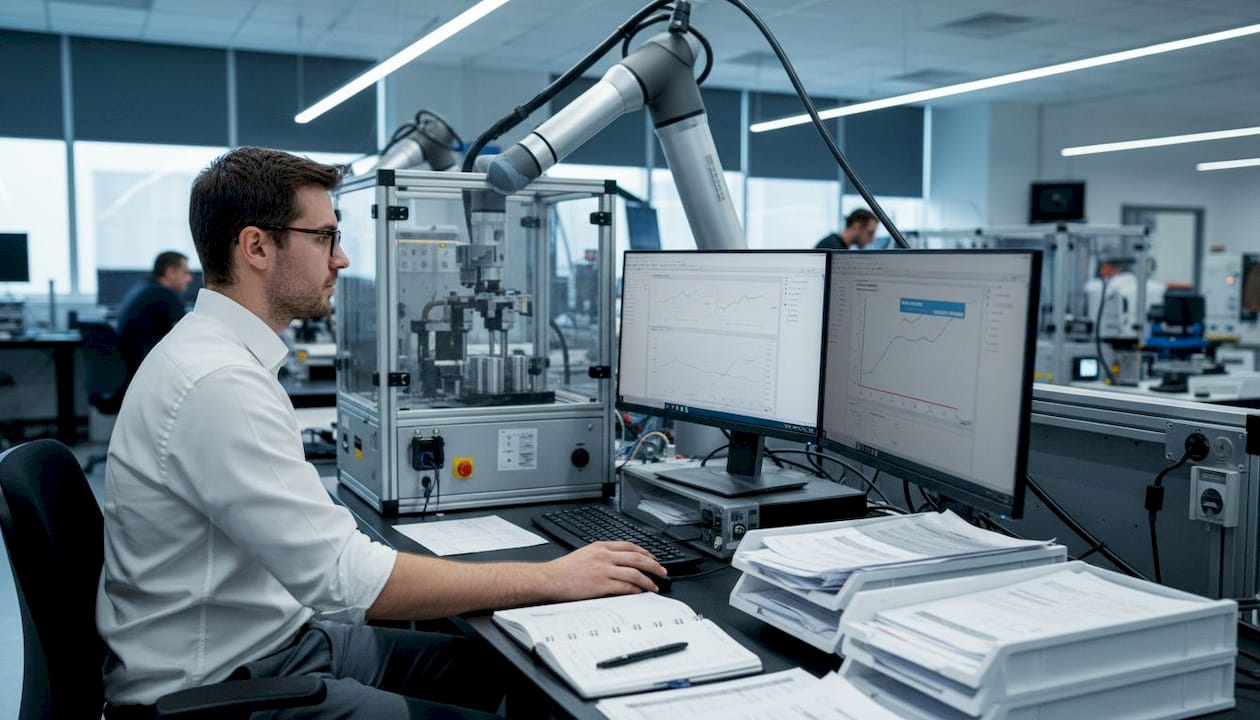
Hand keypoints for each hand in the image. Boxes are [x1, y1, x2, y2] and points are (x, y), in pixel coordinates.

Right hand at [542, 541, 667, 599]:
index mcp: (600, 547)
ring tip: (654, 586)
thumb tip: (617, 563)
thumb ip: (602, 555)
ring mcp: (604, 570)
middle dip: (653, 565)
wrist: (550, 578)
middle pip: (637, 558)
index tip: (652, 558)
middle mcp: (604, 556)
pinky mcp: (602, 585)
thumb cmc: (563, 570)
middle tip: (662, 571)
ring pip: (634, 573)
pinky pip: (625, 586)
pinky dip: (635, 590)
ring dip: (648, 580)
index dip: (645, 552)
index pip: (629, 546)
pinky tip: (640, 593)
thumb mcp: (584, 554)